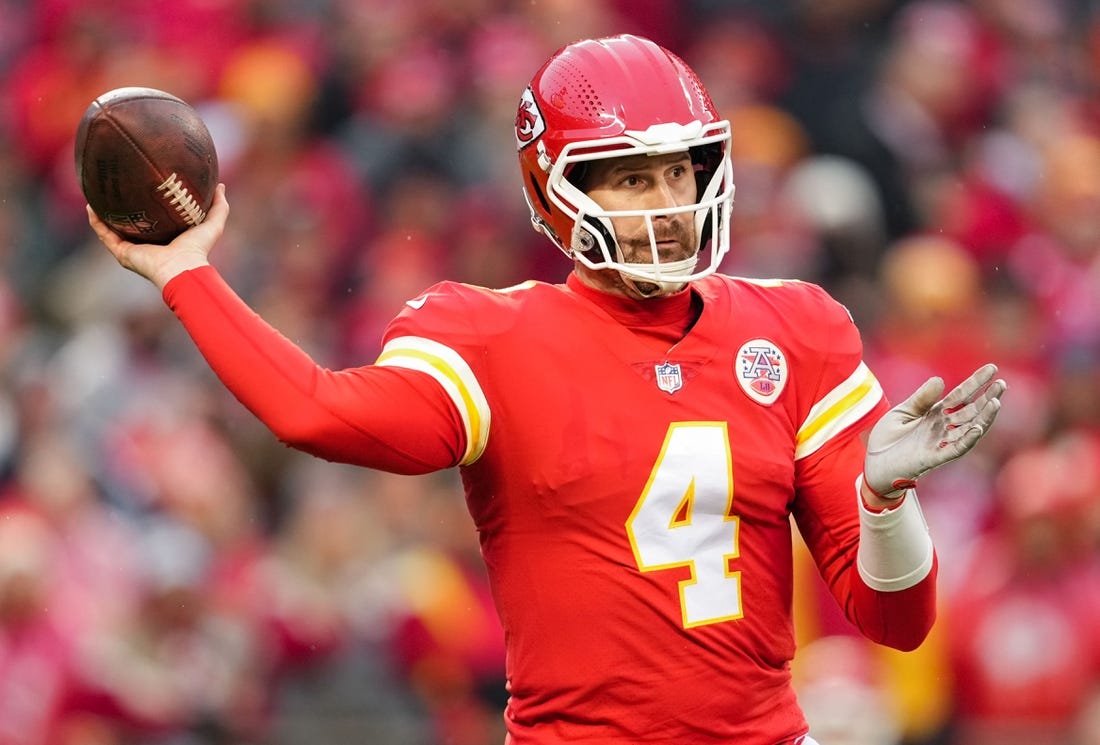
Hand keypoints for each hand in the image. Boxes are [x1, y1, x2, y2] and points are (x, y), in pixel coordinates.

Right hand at [86, 182, 228, 290]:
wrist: (182, 267)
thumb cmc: (199, 248)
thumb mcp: (213, 223)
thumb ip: (219, 206)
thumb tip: (220, 185)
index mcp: (166, 239)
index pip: (154, 220)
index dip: (148, 206)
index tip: (143, 188)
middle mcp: (147, 245)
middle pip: (131, 224)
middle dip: (122, 209)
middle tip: (115, 189)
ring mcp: (133, 250)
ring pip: (112, 229)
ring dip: (103, 214)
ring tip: (95, 196)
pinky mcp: (123, 253)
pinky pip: (105, 235)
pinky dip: (96, 222)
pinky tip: (90, 207)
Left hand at [863, 363, 1006, 501]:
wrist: (873, 463)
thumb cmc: (889, 439)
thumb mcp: (903, 412)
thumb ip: (921, 399)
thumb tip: (940, 380)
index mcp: (935, 414)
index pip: (960, 396)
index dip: (976, 382)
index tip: (992, 369)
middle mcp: (942, 428)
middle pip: (970, 411)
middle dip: (987, 398)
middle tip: (1002, 384)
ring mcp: (940, 443)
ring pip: (969, 429)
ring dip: (983, 417)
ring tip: (996, 402)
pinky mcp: (933, 458)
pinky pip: (955, 449)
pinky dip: (967, 439)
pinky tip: (978, 428)